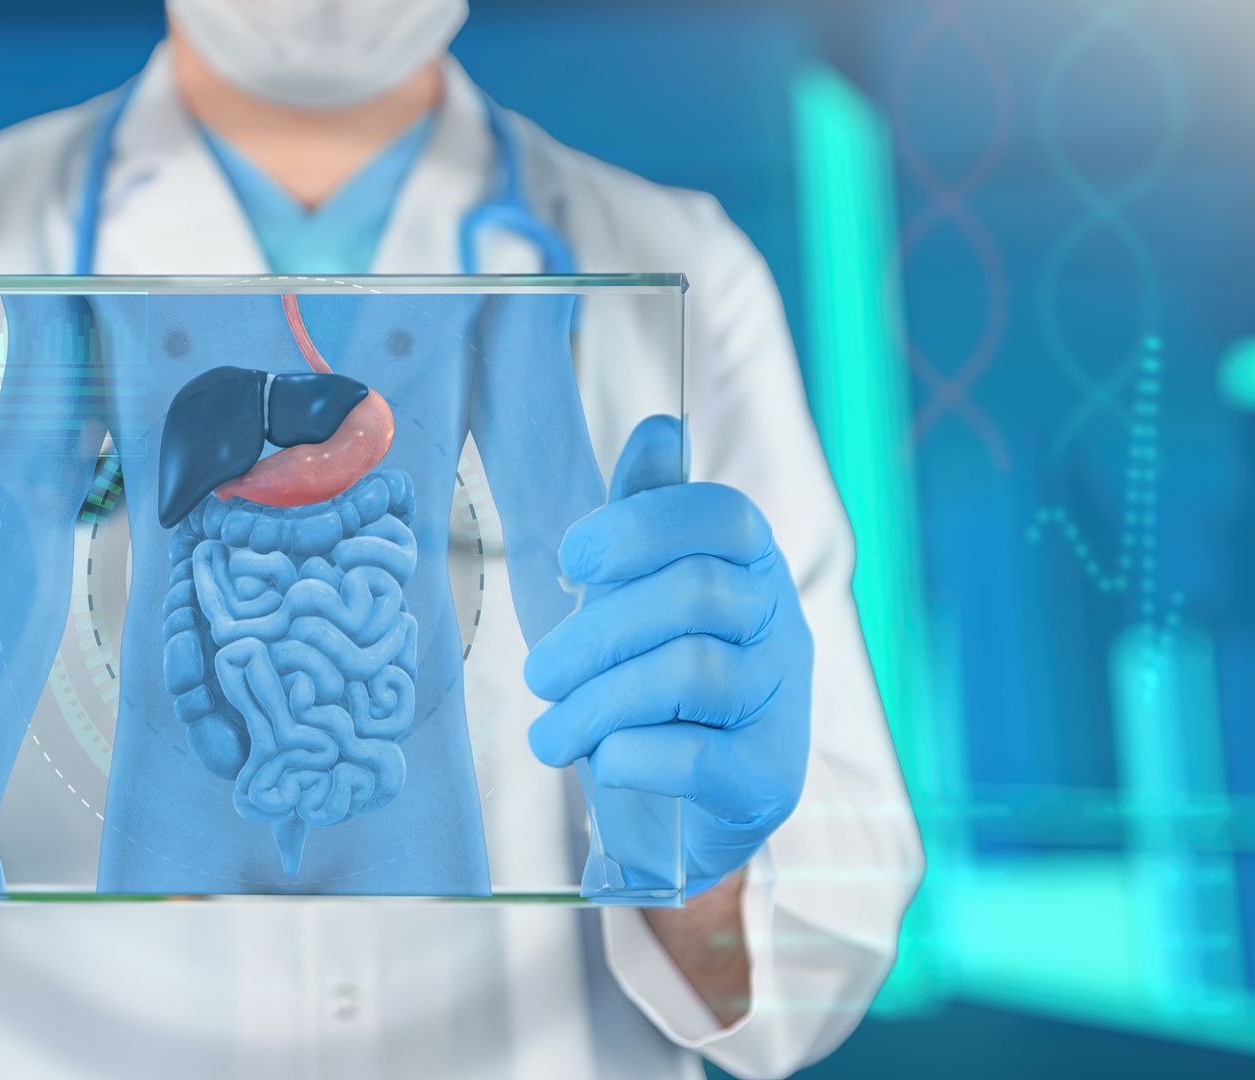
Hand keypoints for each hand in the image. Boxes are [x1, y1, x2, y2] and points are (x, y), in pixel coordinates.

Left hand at [523, 415, 810, 891]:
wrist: (674, 817)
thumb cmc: (647, 686)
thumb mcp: (636, 594)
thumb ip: (644, 518)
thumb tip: (658, 430)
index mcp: (752, 568)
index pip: (724, 516)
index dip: (642, 527)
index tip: (573, 561)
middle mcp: (783, 627)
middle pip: (694, 595)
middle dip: (596, 634)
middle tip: (537, 675)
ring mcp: (785, 703)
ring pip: (690, 672)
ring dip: (597, 703)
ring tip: (549, 734)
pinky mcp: (769, 778)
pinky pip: (697, 755)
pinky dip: (632, 757)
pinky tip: (602, 763)